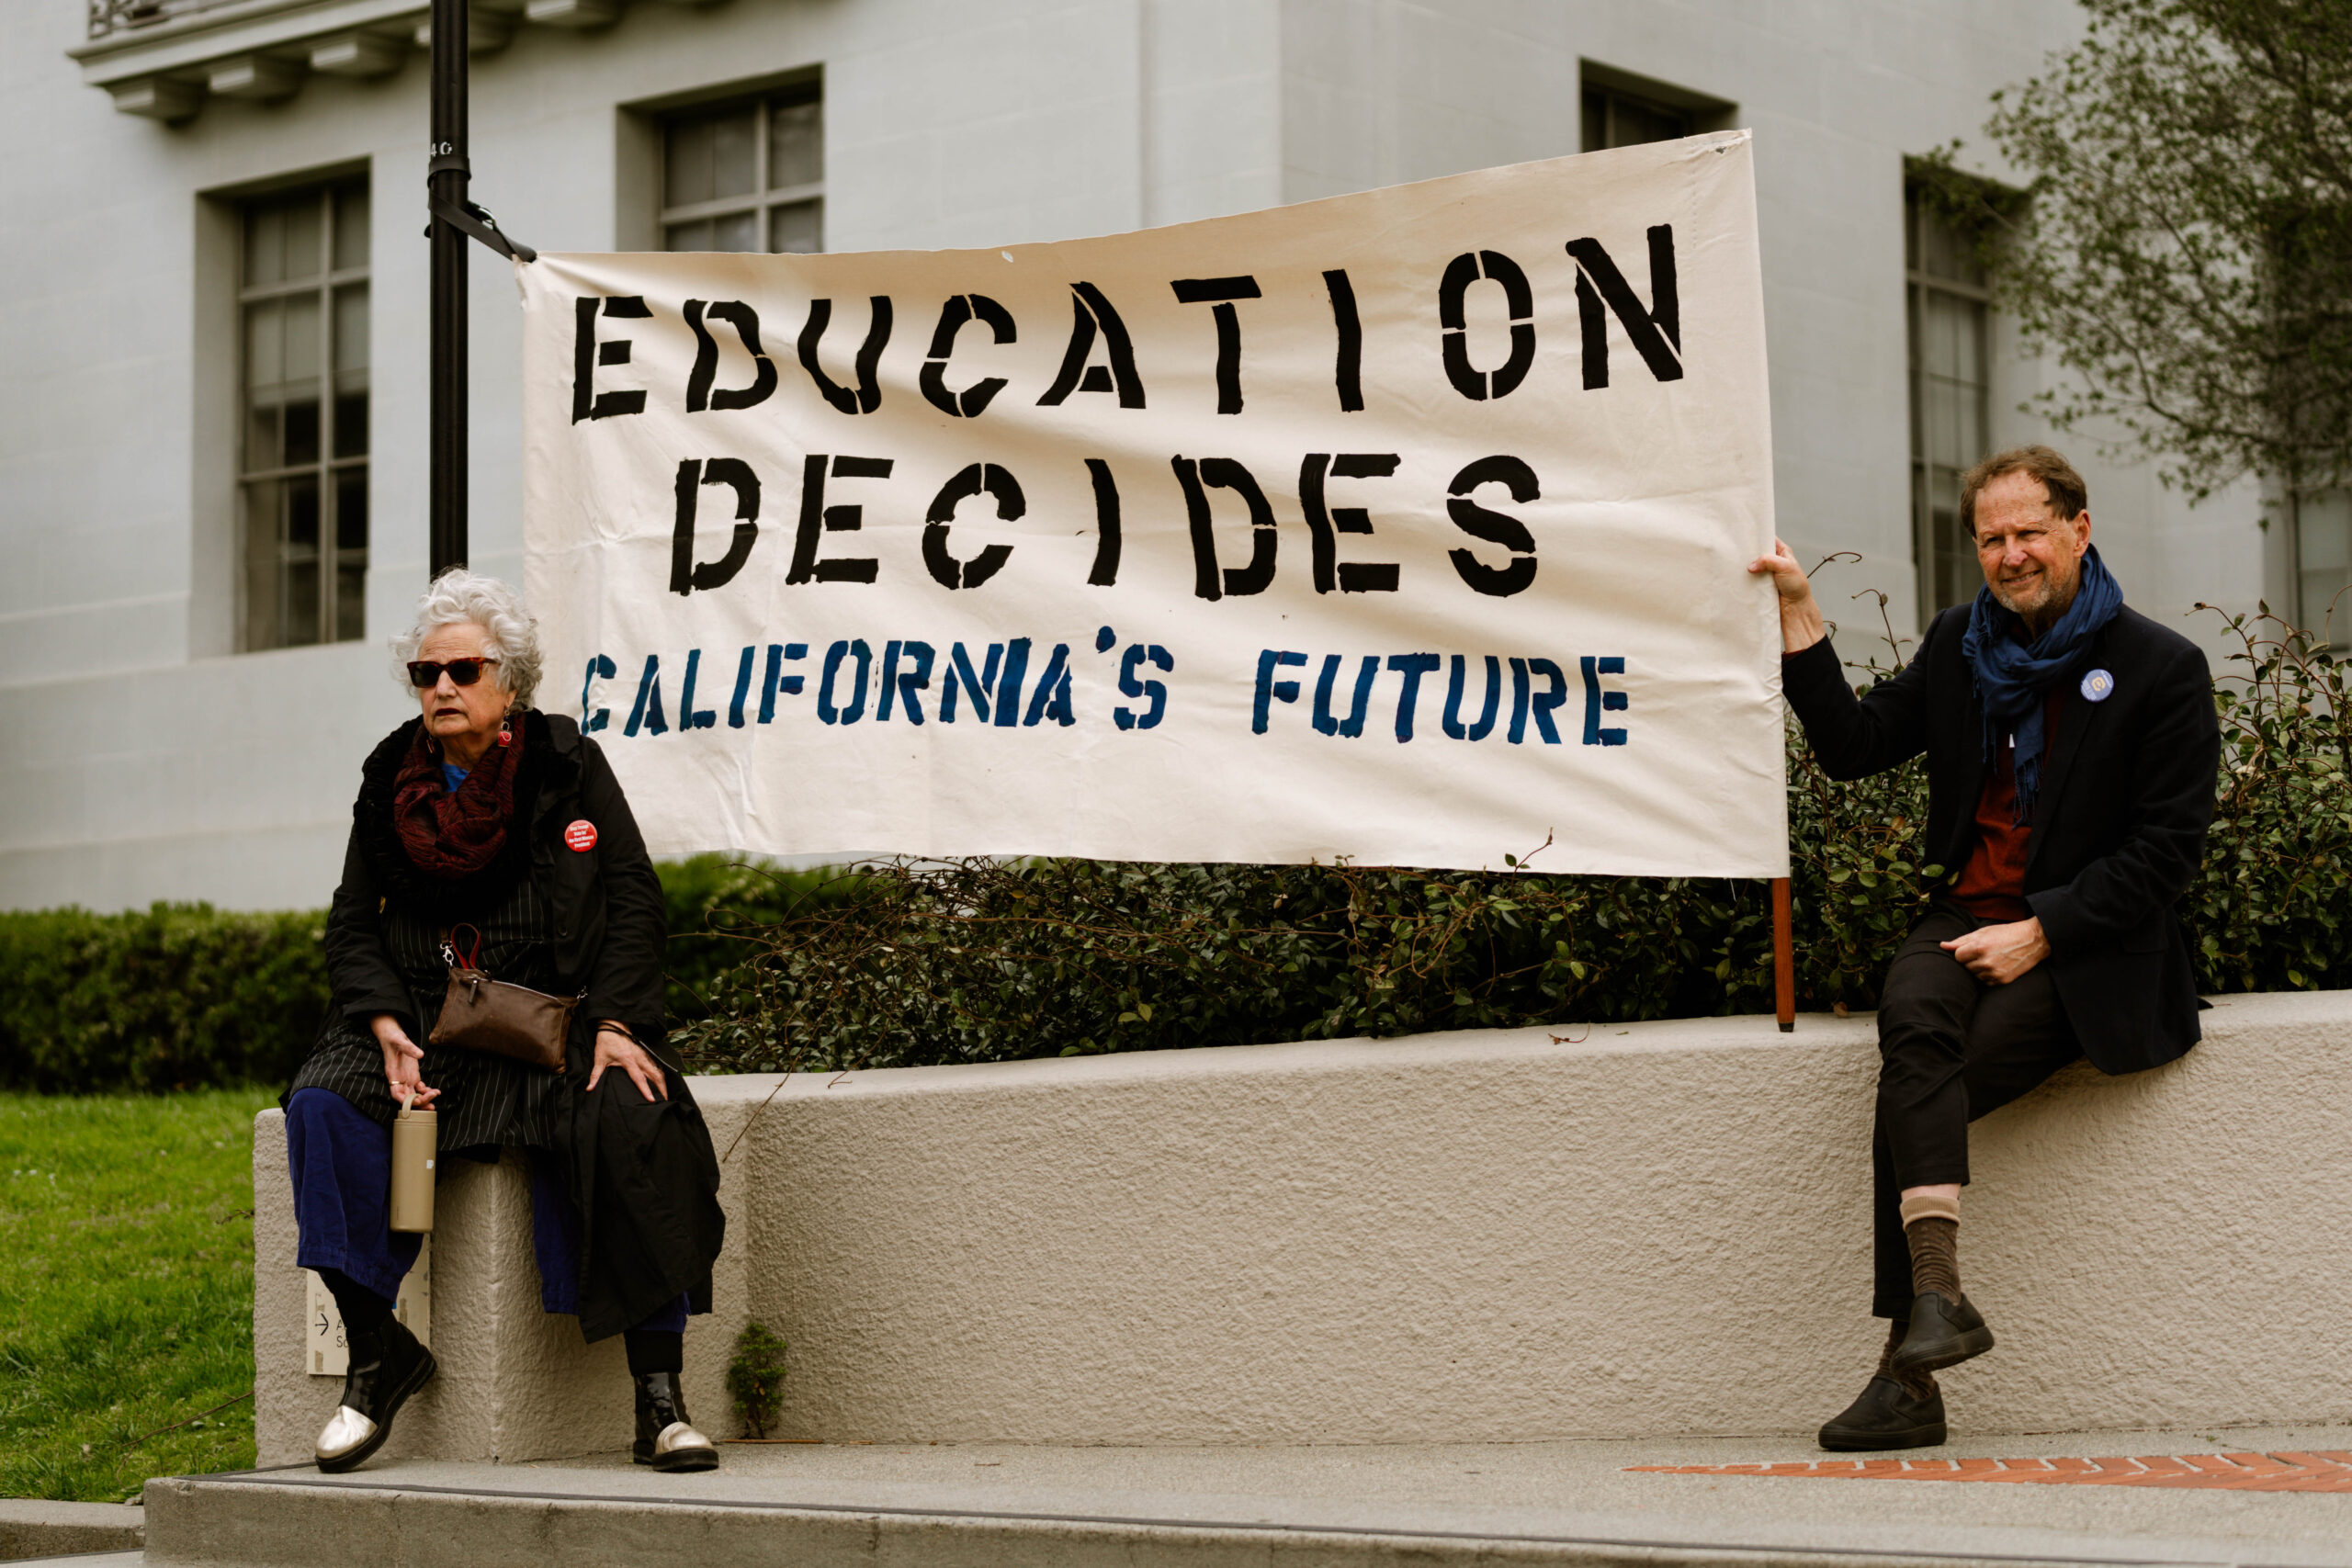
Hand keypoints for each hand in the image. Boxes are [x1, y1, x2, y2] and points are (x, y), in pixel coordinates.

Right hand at [369, 1013, 437, 1106]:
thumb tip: (420, 1055)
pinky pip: (419, 1088)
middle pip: (407, 1097)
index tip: (415, 1102)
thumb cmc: (393, 1038)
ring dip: (424, 1098)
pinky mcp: (412, 1075)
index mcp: (393, 1075)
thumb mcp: (400, 1041)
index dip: (404, 1101)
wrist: (392, 1035)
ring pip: (414, 1094)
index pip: (396, 1094)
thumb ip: (410, 1048)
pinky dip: (426, 1091)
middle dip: (419, 1101)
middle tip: (432, 1099)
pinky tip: (434, 1090)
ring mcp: (406, 1078)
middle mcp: (399, 1080)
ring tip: (436, 1095)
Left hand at [588, 1025, 667, 1102]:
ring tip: (665, 1093)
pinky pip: (656, 1065)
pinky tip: (661, 1081)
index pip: (639, 1078)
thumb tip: (589, 1088)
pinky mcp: (645, 1053)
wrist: (613, 1026)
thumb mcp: (599, 1059)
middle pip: (655, 1074)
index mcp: (629, 1061)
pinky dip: (660, 1074)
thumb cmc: (606, 1041)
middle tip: (665, 1099)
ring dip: (663, 1081)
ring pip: (658, 1070)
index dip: (646, 1090)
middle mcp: (639, 1058)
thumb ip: (595, 1075)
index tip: (652, 1100)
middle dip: (662, 1088)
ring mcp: (644, 1054)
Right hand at [1747, 537, 1827, 653]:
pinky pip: (1748, 578)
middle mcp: (1772, 560)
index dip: (1757, 535)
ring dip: (1744, 566)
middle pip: (1756, 551)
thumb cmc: (1796, 586)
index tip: (1745, 533)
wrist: (1794, 608)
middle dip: (1747, 551)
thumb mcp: (1786, 567)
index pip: (1767, 538)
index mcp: (1781, 551)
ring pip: (1750, 565)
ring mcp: (1764, 572)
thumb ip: (1769, 561)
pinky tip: (1736, 576)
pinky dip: (1744, 578)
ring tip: (1734, 563)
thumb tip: (1751, 565)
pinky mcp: (1759, 584)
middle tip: (1736, 549)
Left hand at [1940, 917, 2050, 985]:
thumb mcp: (1983, 932)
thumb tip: (1943, 946)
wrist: (2032, 941)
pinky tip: (1997, 966)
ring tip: (1991, 958)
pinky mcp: (2002, 980)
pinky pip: (1986, 982)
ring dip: (1979, 969)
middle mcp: (1986, 962)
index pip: (1957, 957)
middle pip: (1965, 967)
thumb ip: (1961, 941)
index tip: (1972, 948)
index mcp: (1979, 947)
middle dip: (1971, 960)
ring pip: (1975, 975)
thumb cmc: (2006, 933)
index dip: (1963, 952)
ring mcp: (1995, 972)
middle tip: (1984, 952)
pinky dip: (1988, 976)